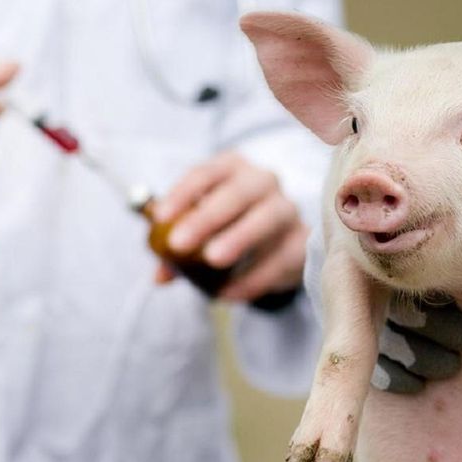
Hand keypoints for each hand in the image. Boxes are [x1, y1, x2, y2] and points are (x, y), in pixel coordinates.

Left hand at [153, 151, 306, 301]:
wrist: (278, 243)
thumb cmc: (228, 226)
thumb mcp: (199, 230)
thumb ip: (177, 249)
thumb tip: (160, 276)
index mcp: (231, 168)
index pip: (205, 174)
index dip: (182, 193)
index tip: (161, 217)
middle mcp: (262, 181)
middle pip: (237, 192)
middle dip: (206, 217)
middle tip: (179, 243)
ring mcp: (287, 209)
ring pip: (267, 217)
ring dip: (239, 237)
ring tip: (213, 260)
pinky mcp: (301, 242)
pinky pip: (280, 257)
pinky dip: (254, 277)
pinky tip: (229, 292)